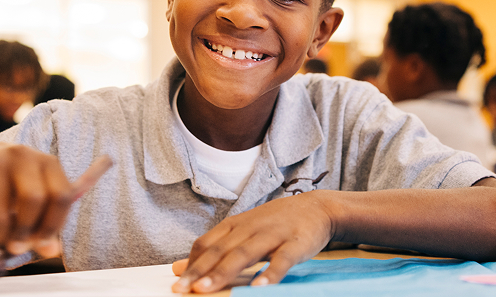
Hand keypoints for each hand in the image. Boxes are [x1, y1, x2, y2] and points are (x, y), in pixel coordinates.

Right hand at [0, 139, 111, 257]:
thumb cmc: (12, 183)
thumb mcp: (36, 195)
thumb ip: (47, 223)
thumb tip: (52, 251)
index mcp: (48, 162)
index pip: (61, 195)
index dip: (53, 225)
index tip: (43, 243)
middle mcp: (22, 156)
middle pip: (33, 200)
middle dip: (26, 232)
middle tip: (19, 247)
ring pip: (1, 214)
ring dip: (2, 236)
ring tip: (2, 238)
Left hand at [171, 191, 334, 292]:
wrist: (317, 207)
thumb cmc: (276, 223)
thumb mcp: (243, 231)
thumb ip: (214, 249)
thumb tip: (179, 267)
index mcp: (236, 225)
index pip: (206, 243)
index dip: (191, 263)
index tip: (178, 282)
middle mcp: (250, 228)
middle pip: (220, 250)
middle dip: (199, 271)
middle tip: (182, 289)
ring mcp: (273, 234)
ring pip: (245, 254)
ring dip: (224, 272)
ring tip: (206, 289)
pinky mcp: (295, 243)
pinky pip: (281, 259)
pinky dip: (270, 273)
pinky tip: (259, 287)